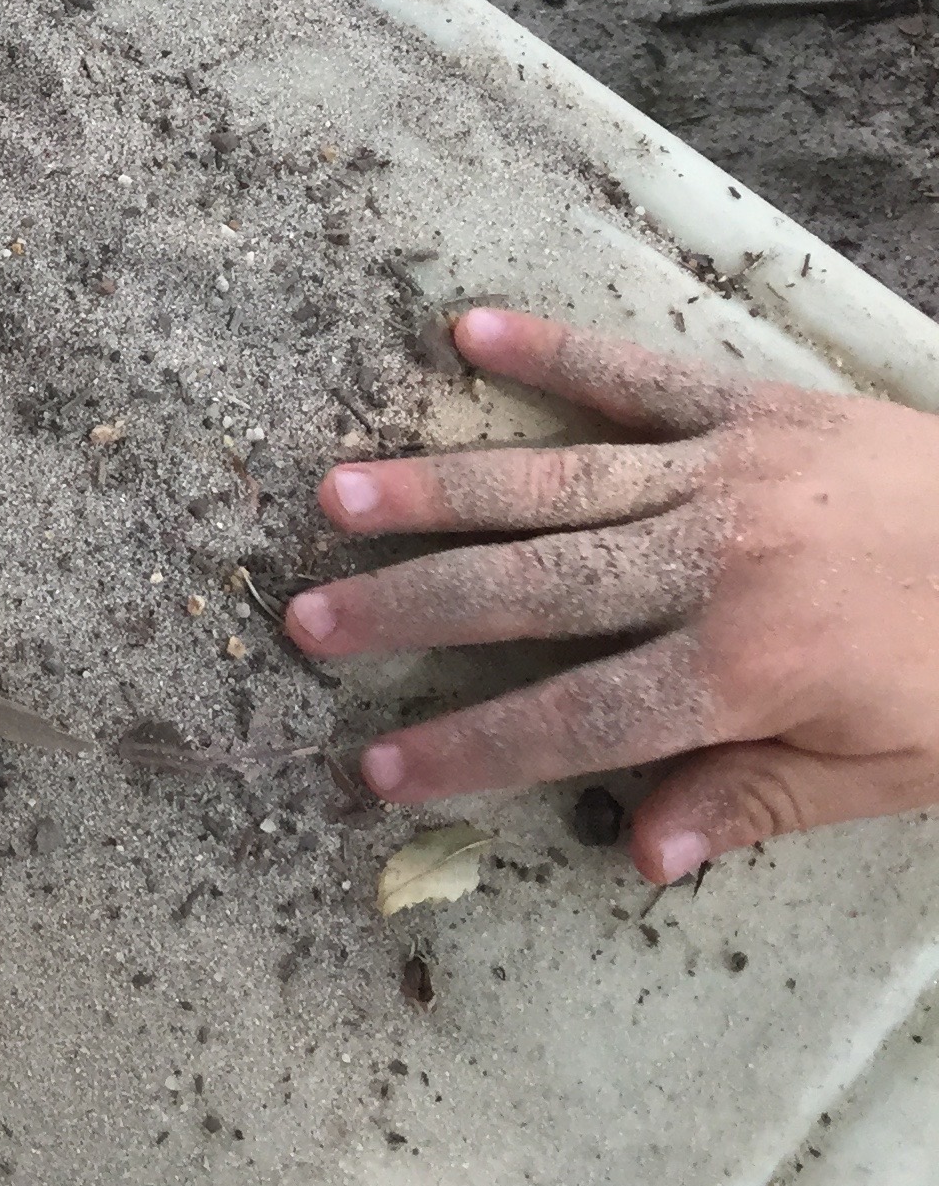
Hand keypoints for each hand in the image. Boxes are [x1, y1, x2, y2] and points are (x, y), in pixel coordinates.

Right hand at [281, 307, 938, 883]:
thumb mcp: (896, 773)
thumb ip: (761, 802)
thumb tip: (639, 854)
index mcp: (750, 670)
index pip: (578, 721)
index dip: (471, 749)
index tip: (379, 767)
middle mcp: (718, 565)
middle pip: (532, 592)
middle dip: (409, 611)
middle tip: (306, 619)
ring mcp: (731, 473)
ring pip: (554, 484)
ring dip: (436, 490)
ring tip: (335, 495)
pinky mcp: (759, 406)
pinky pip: (638, 377)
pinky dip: (553, 353)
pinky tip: (465, 331)